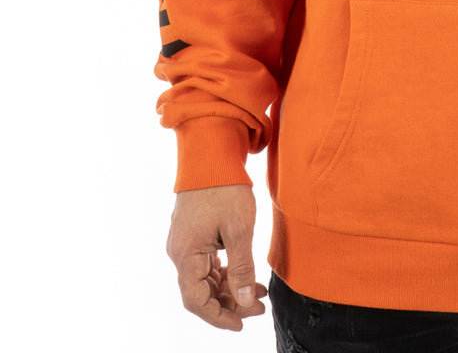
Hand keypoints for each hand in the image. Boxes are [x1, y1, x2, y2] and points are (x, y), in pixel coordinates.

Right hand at [166, 184, 267, 330]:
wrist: (211, 152)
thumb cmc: (225, 187)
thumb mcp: (240, 229)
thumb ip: (242, 267)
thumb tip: (245, 301)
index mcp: (186, 254)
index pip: (197, 301)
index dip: (219, 317)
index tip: (243, 323)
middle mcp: (180, 252)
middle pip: (201, 292)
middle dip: (230, 304)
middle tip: (259, 306)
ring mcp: (185, 242)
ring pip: (205, 278)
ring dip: (229, 288)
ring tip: (258, 291)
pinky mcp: (193, 232)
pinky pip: (206, 263)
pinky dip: (225, 271)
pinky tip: (245, 272)